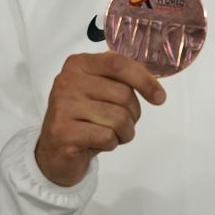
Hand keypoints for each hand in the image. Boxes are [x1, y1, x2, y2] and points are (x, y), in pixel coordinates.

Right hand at [35, 51, 165, 186]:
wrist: (55, 151)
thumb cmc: (84, 118)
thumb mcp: (100, 90)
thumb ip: (121, 80)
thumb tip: (156, 89)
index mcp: (78, 64)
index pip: (118, 64)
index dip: (144, 80)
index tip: (160, 97)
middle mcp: (68, 81)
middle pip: (123, 94)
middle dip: (133, 114)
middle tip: (121, 123)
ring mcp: (63, 106)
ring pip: (119, 118)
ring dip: (124, 132)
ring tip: (110, 134)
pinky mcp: (63, 132)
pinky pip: (107, 137)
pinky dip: (111, 144)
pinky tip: (97, 143)